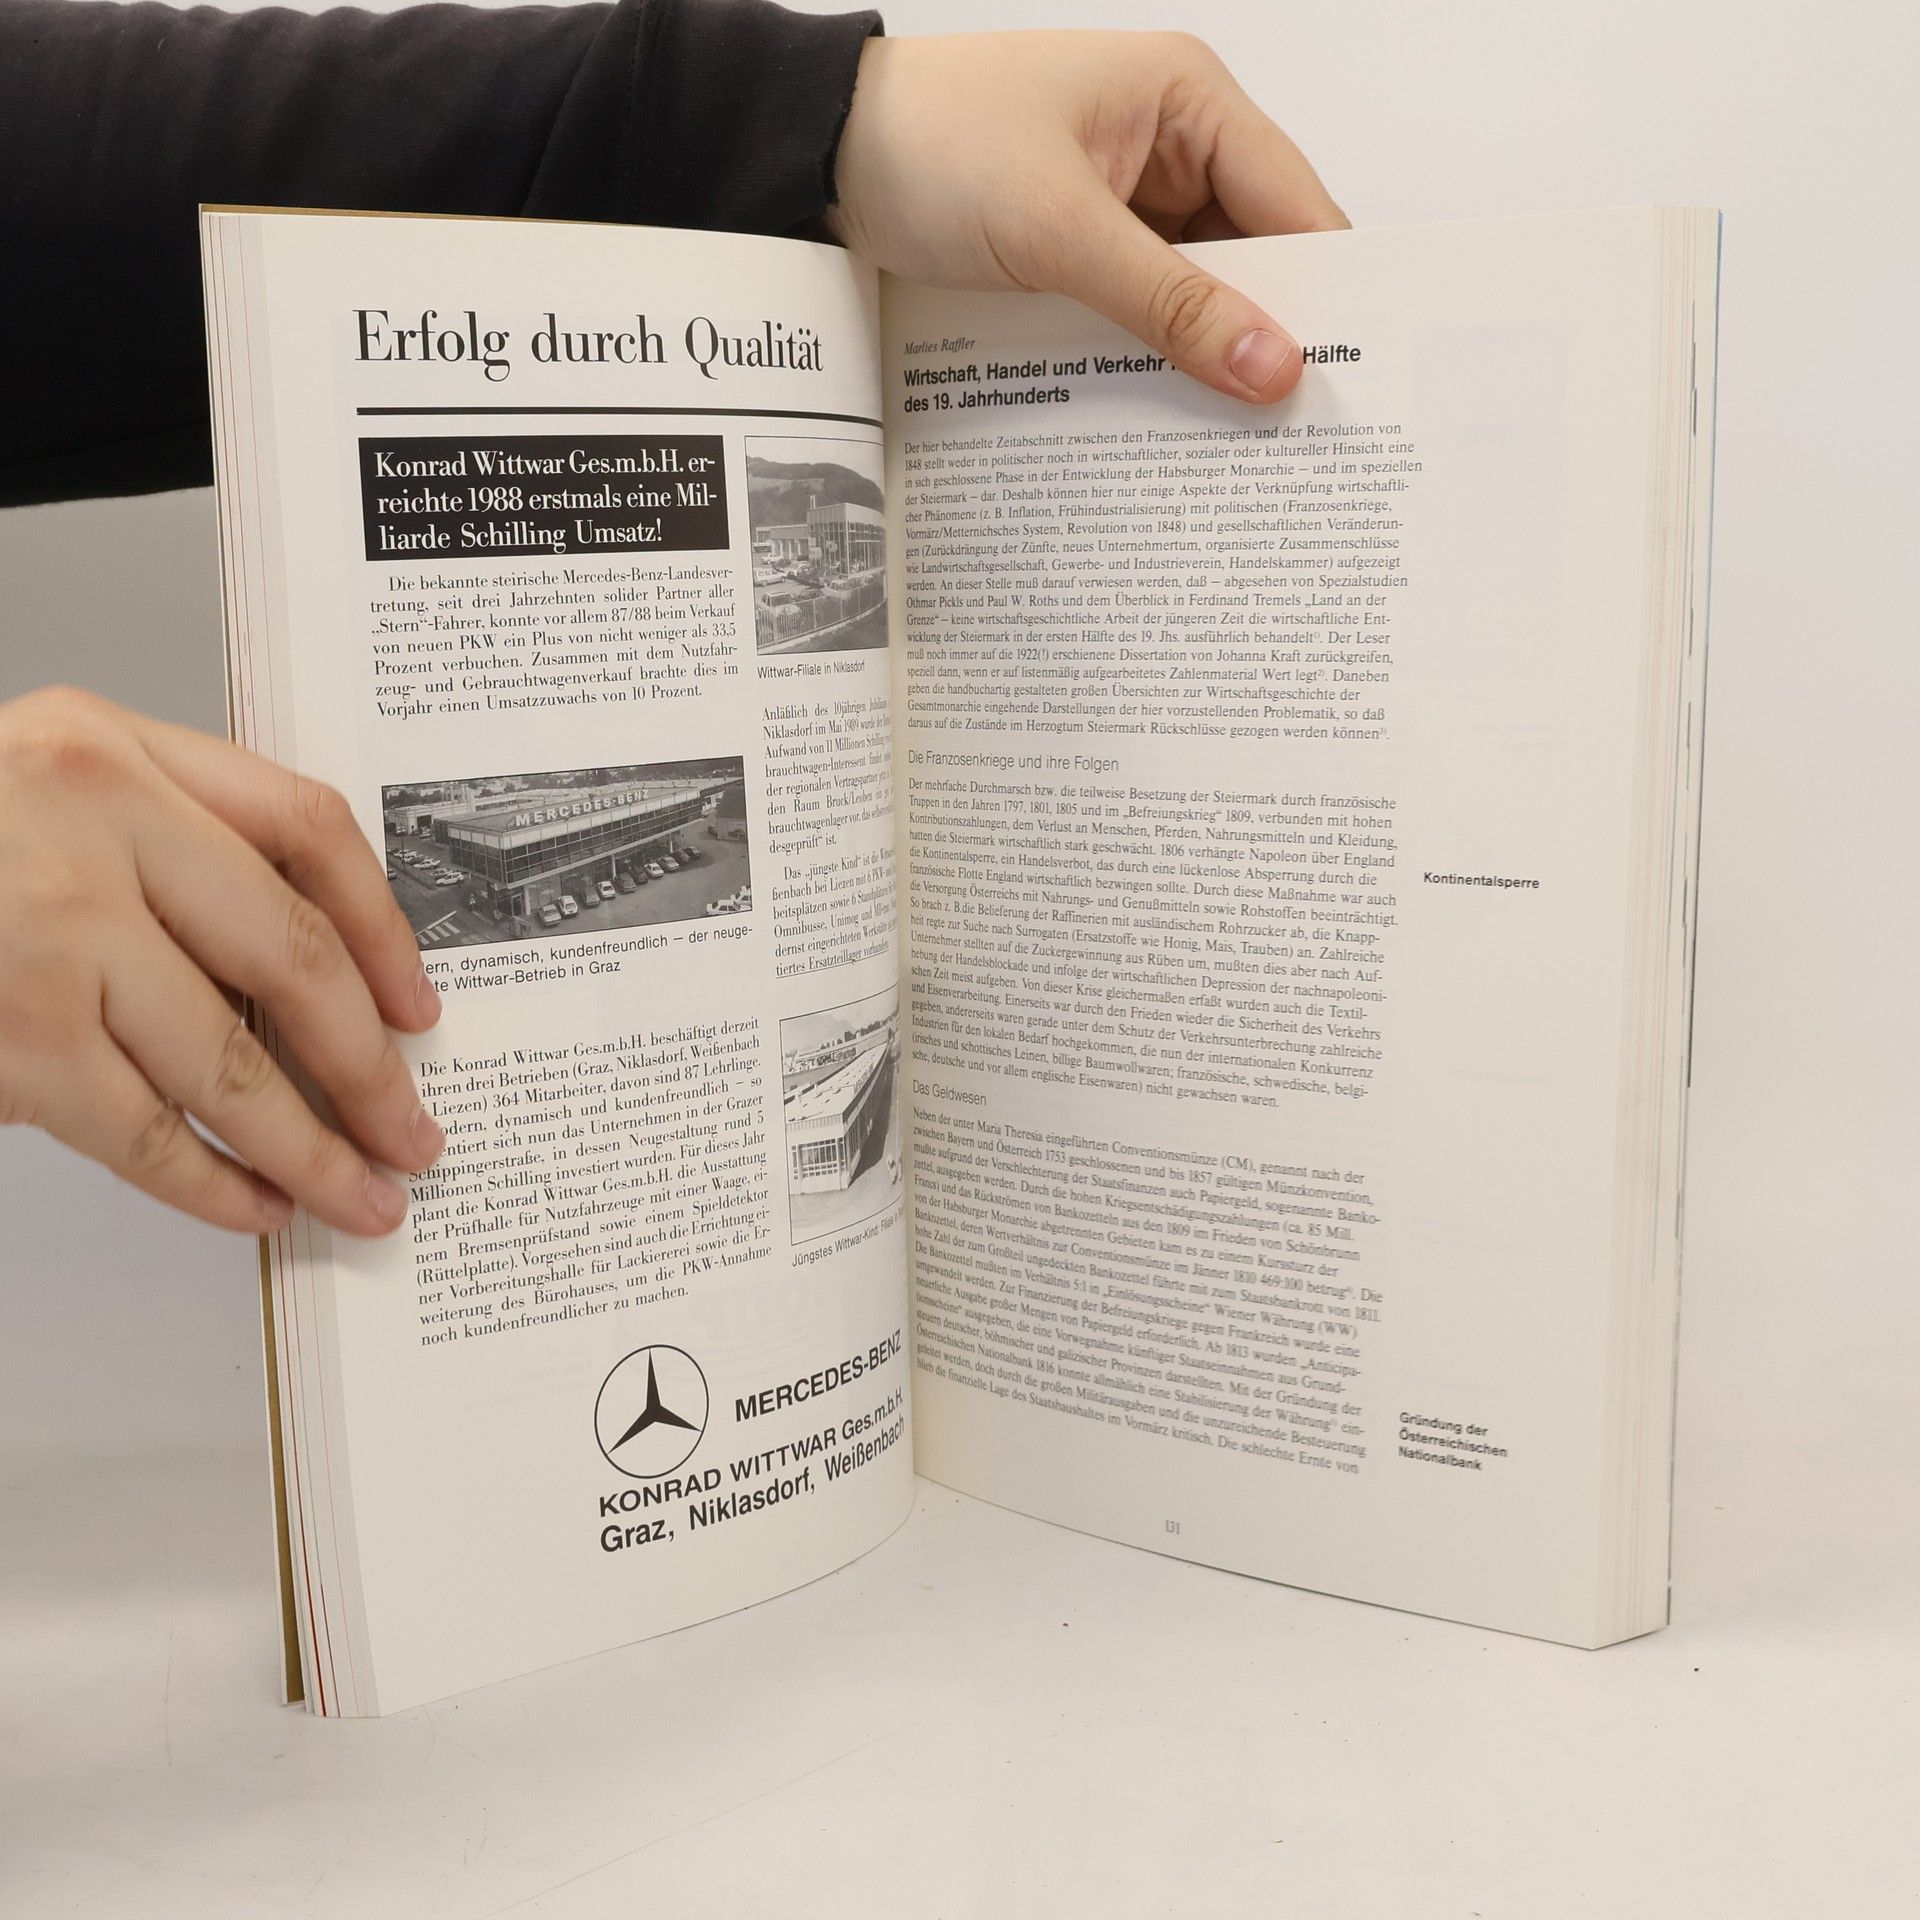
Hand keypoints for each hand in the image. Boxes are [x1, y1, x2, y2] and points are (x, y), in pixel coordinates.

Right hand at [0, 687, 442, 1235]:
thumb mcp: (33, 786)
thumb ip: (157, 843)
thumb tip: (302, 982)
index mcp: (108, 746)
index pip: (307, 826)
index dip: (384, 927)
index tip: (420, 1005)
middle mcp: (88, 821)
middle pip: (293, 957)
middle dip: (370, 1065)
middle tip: (414, 1130)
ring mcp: (46, 934)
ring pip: (229, 1065)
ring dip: (311, 1147)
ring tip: (361, 1194)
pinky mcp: (10, 1038)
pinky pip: (142, 1133)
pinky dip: (211, 1183)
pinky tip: (255, 1207)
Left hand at [827, 30, 1347, 402]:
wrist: (815, 158)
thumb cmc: (929, 145)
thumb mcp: (1058, 228)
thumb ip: (1169, 302)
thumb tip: (1272, 366)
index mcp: (1189, 101)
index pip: (1297, 206)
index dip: (1329, 296)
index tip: (1351, 386)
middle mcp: (1170, 147)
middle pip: (1255, 261)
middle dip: (1267, 340)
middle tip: (1298, 439)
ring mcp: (1125, 204)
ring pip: (1197, 298)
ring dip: (1203, 362)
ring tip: (1238, 447)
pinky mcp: (1080, 252)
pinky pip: (1141, 314)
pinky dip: (1150, 363)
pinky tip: (1163, 420)